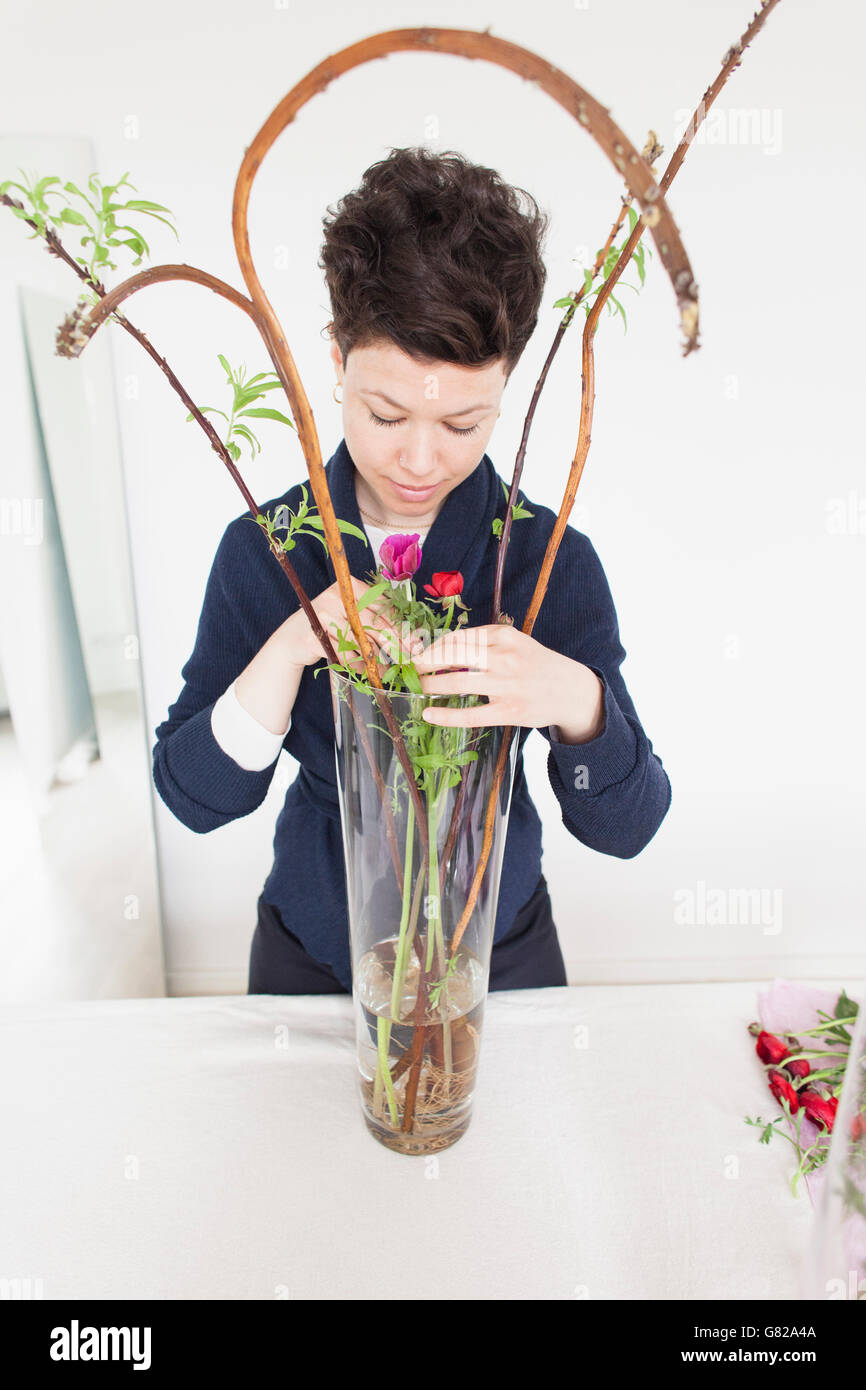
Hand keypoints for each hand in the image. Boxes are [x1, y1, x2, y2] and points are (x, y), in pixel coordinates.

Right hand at [280, 576, 413, 671]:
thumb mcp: (350, 613)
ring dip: (377, 658)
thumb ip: (374, 617)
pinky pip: (344, 655)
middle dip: (394, 643)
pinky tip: (367, 673)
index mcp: (348, 586)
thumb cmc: (328, 625)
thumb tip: (410, 634)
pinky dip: (358, 666)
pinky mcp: (315, 637)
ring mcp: (323, 616)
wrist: (292, 639)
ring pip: (359, 641)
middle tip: (408, 657)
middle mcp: (335, 597)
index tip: (414, 640)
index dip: (399, 624)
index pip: (381, 605)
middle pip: (373, 623)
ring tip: (387, 669)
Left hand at [412, 623, 603, 738]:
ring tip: (418, 688)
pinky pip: (471, 715)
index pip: (458, 637)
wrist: (571, 690)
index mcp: (504, 635)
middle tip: (410, 669)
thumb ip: (483, 642)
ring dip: (431, 685)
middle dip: (425, 662)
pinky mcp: (509, 711)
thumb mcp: (514, 642)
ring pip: (458, 683)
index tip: (416, 653)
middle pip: (453, 656)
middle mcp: (505, 657)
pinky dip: (446, 716)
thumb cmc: (535, 665)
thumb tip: (440, 648)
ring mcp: (507, 685)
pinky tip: (429, 714)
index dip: (432, 646)